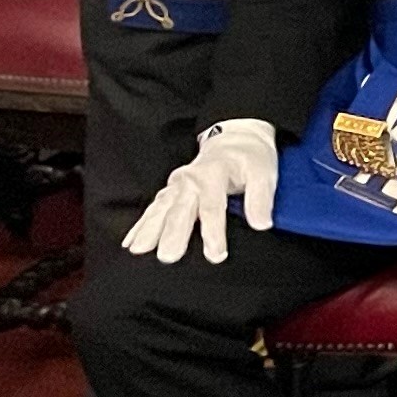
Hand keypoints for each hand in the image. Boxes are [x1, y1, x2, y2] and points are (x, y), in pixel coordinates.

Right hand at [123, 120, 279, 264]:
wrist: (235, 139)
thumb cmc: (250, 158)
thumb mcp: (264, 173)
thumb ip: (261, 199)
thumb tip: (261, 223)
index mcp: (214, 173)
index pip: (213, 207)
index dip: (214, 232)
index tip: (216, 254)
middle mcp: (191, 179)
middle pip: (181, 210)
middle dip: (173, 233)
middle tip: (168, 256)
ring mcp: (178, 185)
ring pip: (161, 208)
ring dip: (150, 229)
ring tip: (139, 250)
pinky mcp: (171, 190)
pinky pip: (154, 208)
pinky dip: (141, 225)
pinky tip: (131, 241)